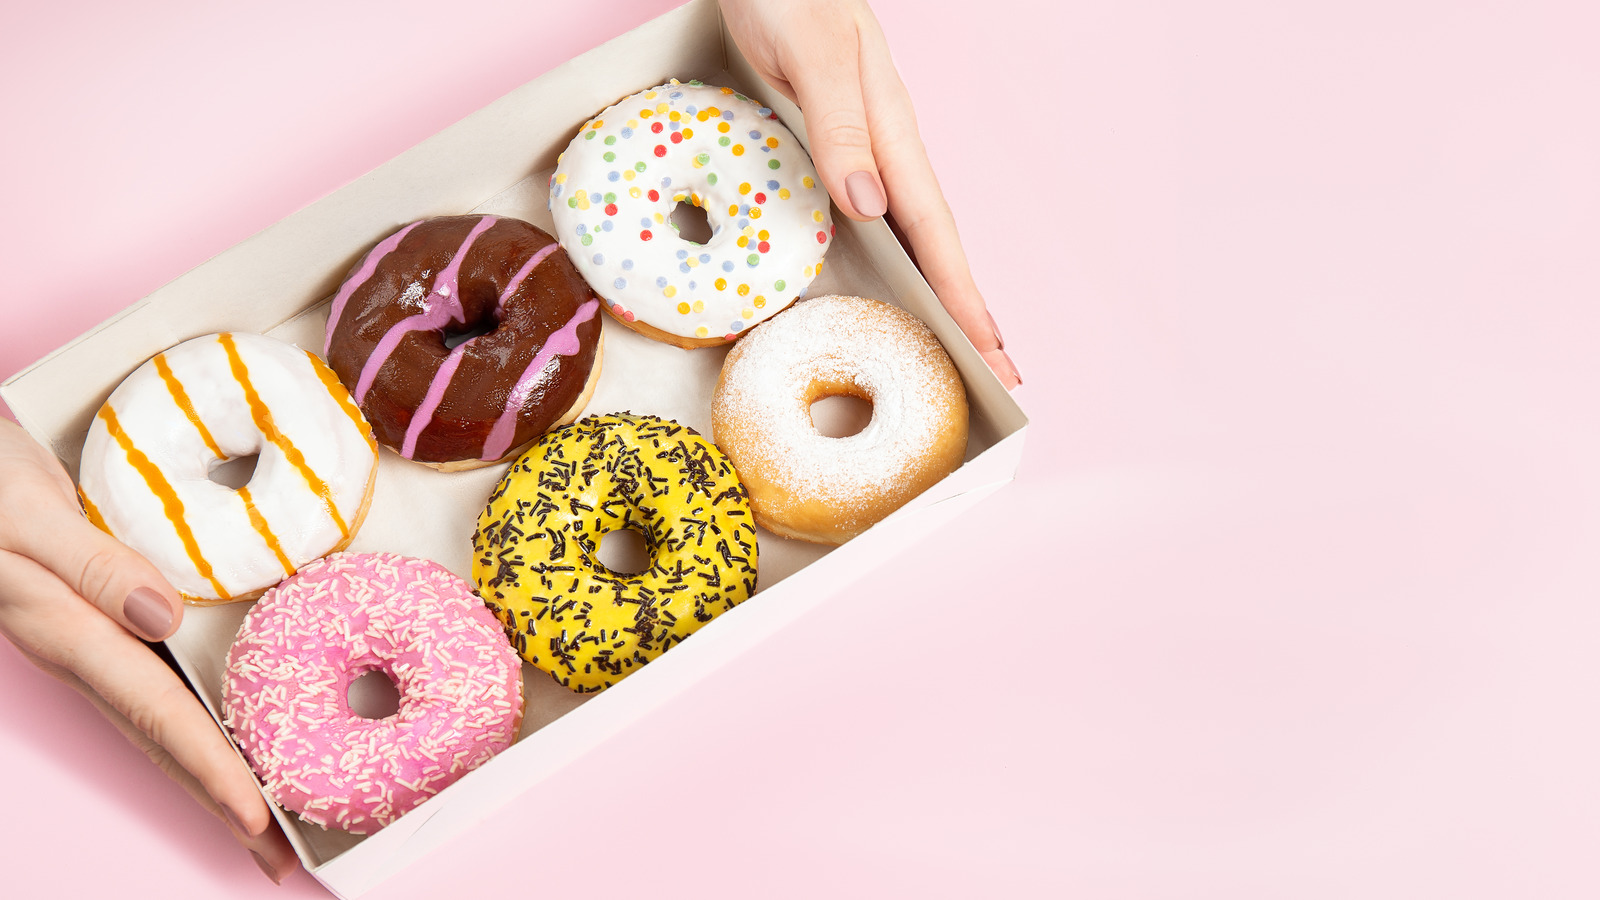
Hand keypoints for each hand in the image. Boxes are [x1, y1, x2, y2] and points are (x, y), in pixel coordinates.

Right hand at [0, 418, 297, 884]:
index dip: (211, 772)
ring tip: (268, 817)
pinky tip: (229, 733)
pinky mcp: (100, 617)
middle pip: (165, 741)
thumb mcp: (30, 514)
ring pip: (162, 721)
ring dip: (213, 771)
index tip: (256, 821)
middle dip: (222, 802)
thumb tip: (161, 617)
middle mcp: (84, 650)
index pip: (159, 717)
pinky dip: (195, 723)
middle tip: (279, 858)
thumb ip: (94, 565)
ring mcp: (91, 640)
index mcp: (70, 633)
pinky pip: (156, 686)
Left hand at [720, 0, 1021, 387]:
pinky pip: (871, 218)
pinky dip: (893, 260)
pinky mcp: (832, 146)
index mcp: (888, 129)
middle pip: (934, 243)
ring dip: (934, 292)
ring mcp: (861, 149)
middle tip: (996, 376)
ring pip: (908, 235)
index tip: (989, 348)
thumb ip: (839, 122)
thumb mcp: (811, 51)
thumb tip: (870, 206)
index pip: (933, 228)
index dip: (960, 292)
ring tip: (957, 348)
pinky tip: (892, 286)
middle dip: (966, 310)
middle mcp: (884, 147)